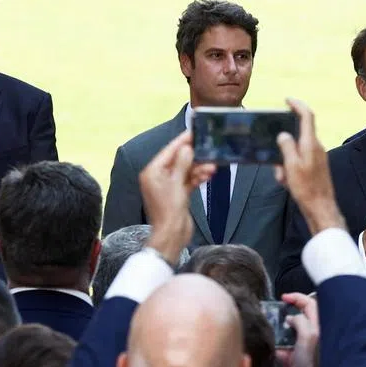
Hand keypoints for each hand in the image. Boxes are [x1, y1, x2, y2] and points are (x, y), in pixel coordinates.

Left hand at [139, 131, 214, 262]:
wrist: (172, 234)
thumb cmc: (169, 210)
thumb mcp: (176, 184)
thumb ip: (182, 164)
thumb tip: (187, 147)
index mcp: (152, 172)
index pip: (169, 151)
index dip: (182, 141)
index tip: (194, 132)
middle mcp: (158, 177)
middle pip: (178, 160)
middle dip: (194, 156)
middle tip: (209, 148)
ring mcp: (168, 186)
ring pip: (186, 170)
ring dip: (199, 168)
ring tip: (213, 166)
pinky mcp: (178, 194)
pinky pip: (189, 180)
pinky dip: (198, 177)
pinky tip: (209, 174)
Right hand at [275, 100, 343, 235]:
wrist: (321, 208)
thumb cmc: (307, 189)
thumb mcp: (291, 166)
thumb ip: (286, 147)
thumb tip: (283, 135)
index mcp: (311, 144)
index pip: (307, 116)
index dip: (297, 105)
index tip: (287, 100)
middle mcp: (316, 148)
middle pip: (297, 137)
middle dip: (283, 147)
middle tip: (278, 164)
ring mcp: (317, 157)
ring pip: (295, 152)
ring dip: (285, 163)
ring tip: (284, 178)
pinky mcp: (315, 166)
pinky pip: (297, 162)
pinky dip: (289, 170)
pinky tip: (288, 182)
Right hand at [278, 292, 319, 366]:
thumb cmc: (316, 361)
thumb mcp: (309, 336)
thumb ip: (300, 322)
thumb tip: (292, 318)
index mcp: (319, 326)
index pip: (310, 304)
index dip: (297, 298)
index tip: (285, 297)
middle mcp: (311, 334)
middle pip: (297, 318)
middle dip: (285, 316)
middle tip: (274, 314)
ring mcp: (302, 347)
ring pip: (287, 334)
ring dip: (278, 333)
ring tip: (270, 331)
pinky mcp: (294, 359)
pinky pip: (281, 351)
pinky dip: (276, 350)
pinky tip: (273, 351)